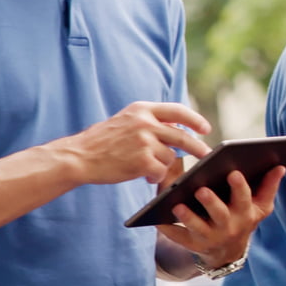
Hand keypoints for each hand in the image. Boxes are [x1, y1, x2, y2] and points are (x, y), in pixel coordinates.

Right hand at [55, 101, 210, 185]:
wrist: (80, 157)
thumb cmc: (102, 142)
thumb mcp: (126, 121)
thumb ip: (150, 122)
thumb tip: (178, 129)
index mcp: (141, 109)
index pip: (177, 110)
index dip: (195, 119)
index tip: (205, 128)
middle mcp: (145, 122)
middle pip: (182, 136)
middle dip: (197, 147)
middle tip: (206, 154)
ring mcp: (144, 141)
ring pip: (170, 156)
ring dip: (162, 164)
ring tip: (145, 166)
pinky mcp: (142, 161)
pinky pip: (160, 171)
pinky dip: (154, 176)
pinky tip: (143, 175)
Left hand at [157, 165, 284, 267]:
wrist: (227, 251)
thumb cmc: (243, 218)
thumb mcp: (260, 207)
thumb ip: (269, 186)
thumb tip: (280, 166)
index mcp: (246, 213)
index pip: (245, 199)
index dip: (240, 187)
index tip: (234, 172)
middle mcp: (229, 227)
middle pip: (220, 214)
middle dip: (212, 202)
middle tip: (201, 189)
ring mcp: (210, 237)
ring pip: (197, 227)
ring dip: (187, 217)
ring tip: (177, 205)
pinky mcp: (193, 245)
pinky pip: (178, 237)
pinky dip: (168, 229)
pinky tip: (158, 218)